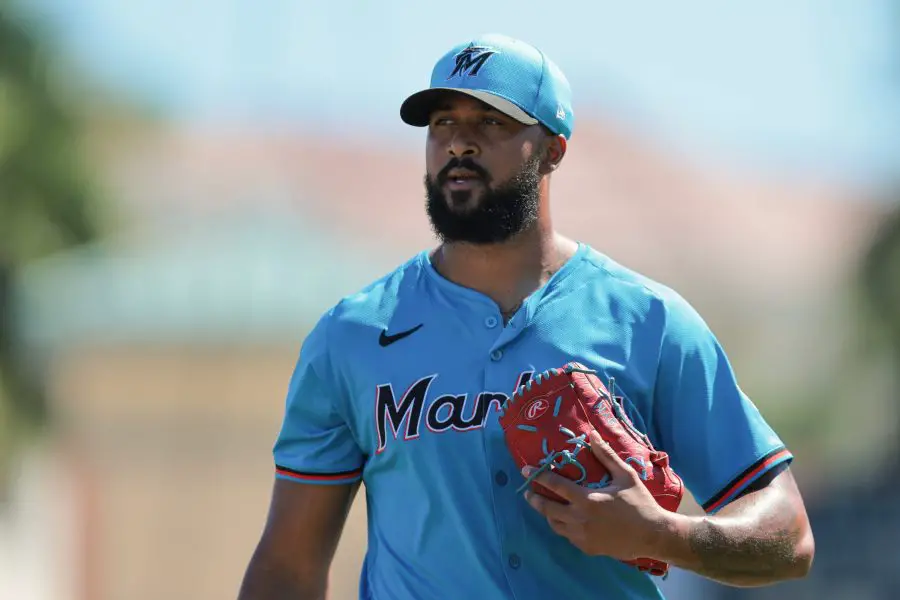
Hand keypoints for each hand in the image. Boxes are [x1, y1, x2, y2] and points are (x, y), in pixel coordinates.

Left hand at [523, 430, 671, 560]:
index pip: (555, 485)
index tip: (525, 470)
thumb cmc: (640, 503)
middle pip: (547, 508)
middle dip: (534, 498)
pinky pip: (567, 536)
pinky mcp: (587, 548)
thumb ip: (606, 455)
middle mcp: (580, 519)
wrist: (653, 535)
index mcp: (587, 500)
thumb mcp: (625, 476)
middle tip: (529, 492)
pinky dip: (563, 526)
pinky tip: (566, 519)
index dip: (538, 476)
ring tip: (547, 505)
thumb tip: (592, 435)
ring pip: (554, 525)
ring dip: (547, 514)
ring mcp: (582, 537)